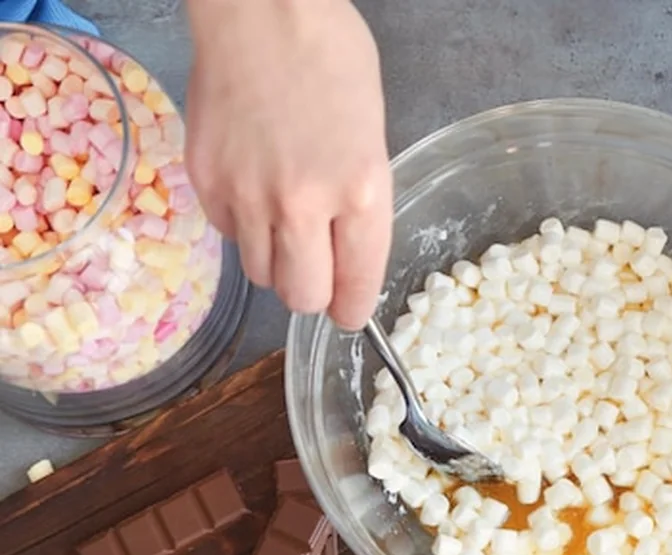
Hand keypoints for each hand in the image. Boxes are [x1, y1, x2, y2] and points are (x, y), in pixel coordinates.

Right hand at [185, 0, 391, 328]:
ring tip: (284, 218)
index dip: (353, 310)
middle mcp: (303, 205)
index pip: (355, 289)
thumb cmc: (331, 59)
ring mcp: (247, 195)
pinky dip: (240, 225)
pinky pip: (226, 234)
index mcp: (360, 193)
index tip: (350, 312)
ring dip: (276, 260)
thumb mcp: (372, 138)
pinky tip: (252, 186)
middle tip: (318, 271)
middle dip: (313, 293)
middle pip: (301, 298)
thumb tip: (346, 255)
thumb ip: (360, 203)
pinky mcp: (204, 181)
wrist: (262, 11)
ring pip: (261, 273)